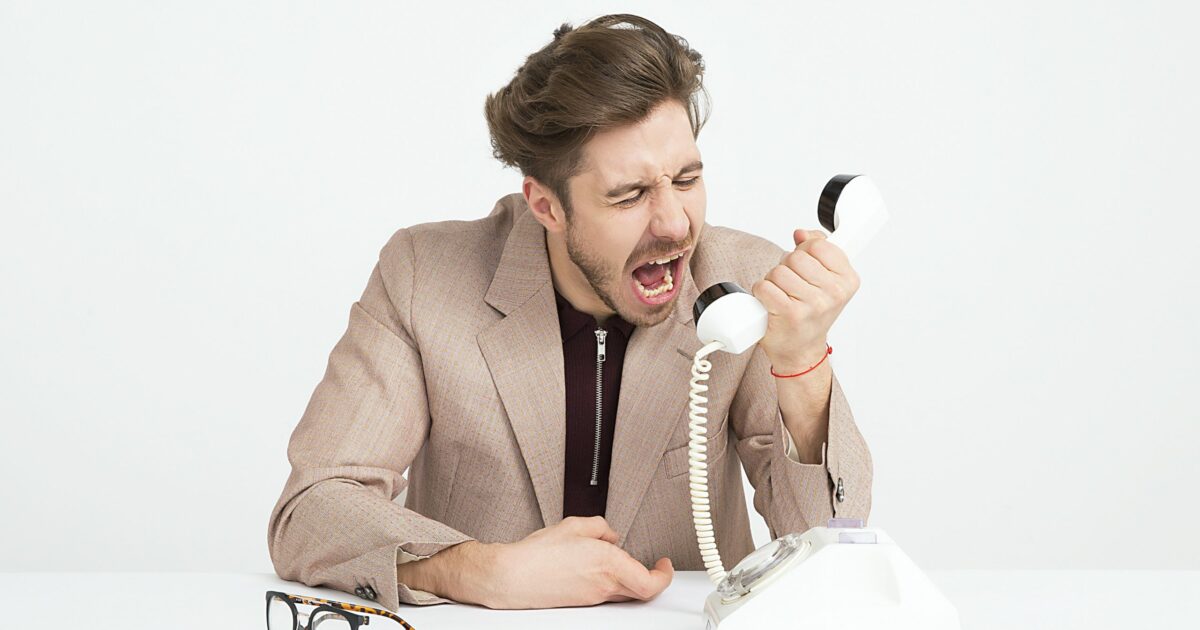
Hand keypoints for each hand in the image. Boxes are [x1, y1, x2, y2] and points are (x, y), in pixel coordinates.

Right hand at [481, 516, 673, 608]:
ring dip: (630, 578)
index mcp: (608, 564)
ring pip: (625, 592)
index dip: (664, 575)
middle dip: (651, 577)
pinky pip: (606, 593)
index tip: (665, 564)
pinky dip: (610, 581)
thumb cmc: (538, 554)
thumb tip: (610, 535)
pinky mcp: (582, 601)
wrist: (513, 577)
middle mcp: (604, 585)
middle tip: (654, 566)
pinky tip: (596, 567)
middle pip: (642, 591)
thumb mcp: (574, 525)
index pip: (651, 582)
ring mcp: (593, 597)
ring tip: (620, 560)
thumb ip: (600, 527)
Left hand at [751, 229, 859, 372]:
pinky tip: (771, 303)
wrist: (801, 349)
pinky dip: (761, 292)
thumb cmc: (811, 313)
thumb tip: (801, 233)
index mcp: (847, 280)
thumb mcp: (825, 279)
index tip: (807, 265)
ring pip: (778, 272)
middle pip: (795, 257)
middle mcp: (834, 293)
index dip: (805, 251)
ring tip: (782, 295)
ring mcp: (813, 304)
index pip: (819, 245)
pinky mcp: (790, 314)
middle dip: (787, 267)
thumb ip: (817, 249)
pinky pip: (765, 287)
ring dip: (773, 281)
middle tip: (791, 285)